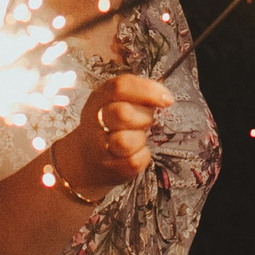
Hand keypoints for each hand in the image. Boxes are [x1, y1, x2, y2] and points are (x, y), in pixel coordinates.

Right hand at [52, 74, 166, 197]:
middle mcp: (96, 120)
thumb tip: (164, 96)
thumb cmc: (110, 125)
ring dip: (140, 139)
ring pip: (126, 141)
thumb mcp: (115, 101)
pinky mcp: (111, 168)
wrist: (87, 159)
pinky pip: (135, 161)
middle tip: (145, 121)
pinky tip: (136, 152)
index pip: (121, 87)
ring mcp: (100, 146)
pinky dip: (142, 156)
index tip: (167, 99)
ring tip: (137, 138)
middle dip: (143, 117)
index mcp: (100, 98)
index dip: (147, 90)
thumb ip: (137, 94)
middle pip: (122, 113)